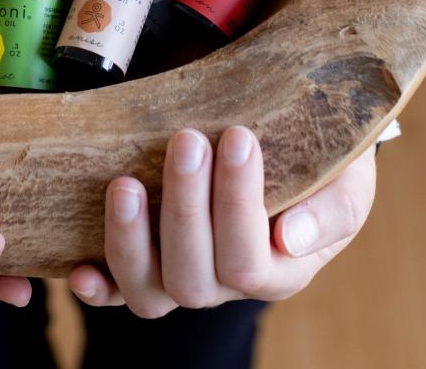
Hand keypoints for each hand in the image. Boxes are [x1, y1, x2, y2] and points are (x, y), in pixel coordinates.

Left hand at [68, 126, 375, 315]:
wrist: (289, 143)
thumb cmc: (320, 162)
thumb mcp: (346, 180)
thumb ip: (332, 209)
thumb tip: (289, 238)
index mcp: (279, 270)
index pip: (251, 261)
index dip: (240, 203)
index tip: (238, 135)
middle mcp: (224, 283)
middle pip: (194, 275)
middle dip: (186, 205)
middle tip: (186, 139)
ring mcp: (179, 275)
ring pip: (148, 290)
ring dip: (129, 239)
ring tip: (124, 183)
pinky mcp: (144, 260)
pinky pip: (116, 290)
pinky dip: (96, 286)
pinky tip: (79, 268)